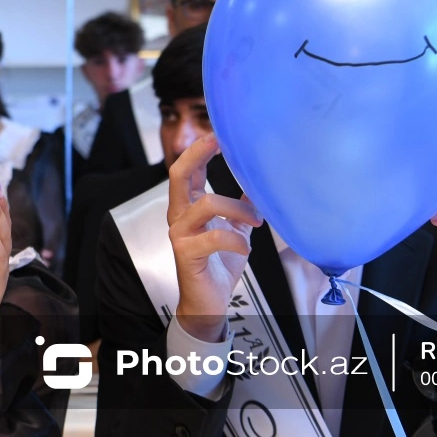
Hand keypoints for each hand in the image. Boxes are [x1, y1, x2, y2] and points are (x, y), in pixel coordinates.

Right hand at [168, 133, 262, 342]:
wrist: (209, 302)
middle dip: (198, 154)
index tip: (219, 134)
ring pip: (206, 203)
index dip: (199, 149)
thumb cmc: (218, 264)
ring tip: (255, 222)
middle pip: (178, 175)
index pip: (186, 171)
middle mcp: (178, 216)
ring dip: (238, 209)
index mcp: (187, 208)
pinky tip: (245, 246)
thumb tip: (257, 183)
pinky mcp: (187, 253)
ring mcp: (179, 234)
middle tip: (219, 141)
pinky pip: (215, 236)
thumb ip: (241, 206)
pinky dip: (237, 238)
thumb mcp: (235, 229)